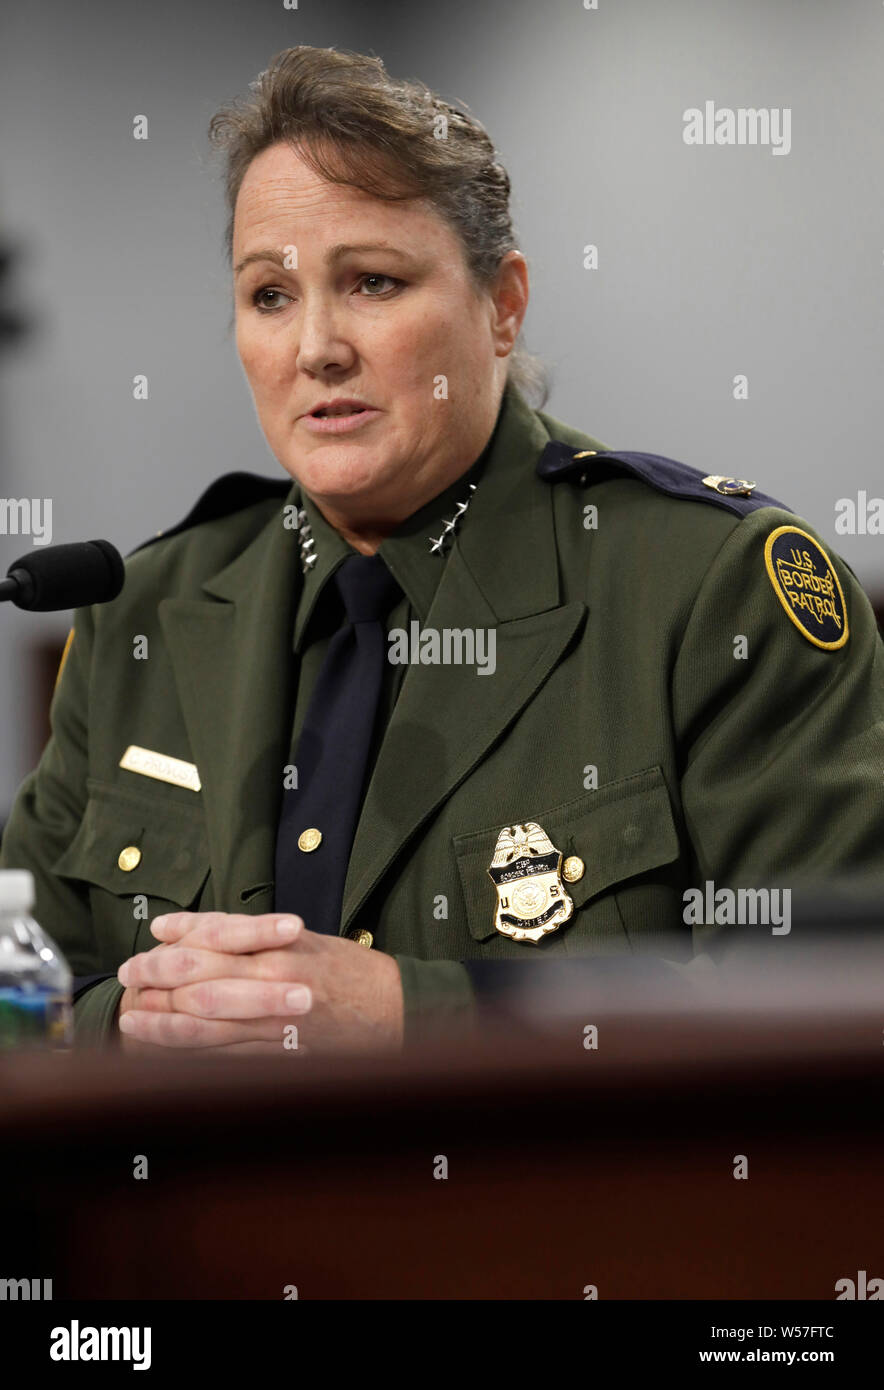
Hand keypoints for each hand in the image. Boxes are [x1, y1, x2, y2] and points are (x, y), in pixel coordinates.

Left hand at [115, 913, 403, 1055]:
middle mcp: (274, 983)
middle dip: (156, 978)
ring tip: (131, 1019)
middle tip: (128, 976)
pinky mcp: (278, 1056)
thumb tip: (191, 930)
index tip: (150, 939)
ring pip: (204, 1024)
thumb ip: (251, 935)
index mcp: (282, 947)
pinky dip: (189, 1053)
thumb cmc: (352, 972)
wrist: (397, 1012)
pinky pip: (223, 1055)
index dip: (176, 939)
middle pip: (199, 980)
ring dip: (161, 1022)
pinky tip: (164, 1050)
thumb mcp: (306, 939)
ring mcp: (275, 1024)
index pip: (215, 937)